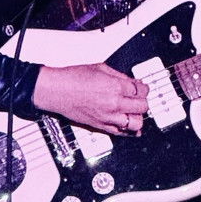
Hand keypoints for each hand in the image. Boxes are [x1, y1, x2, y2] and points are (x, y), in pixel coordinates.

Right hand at [31, 61, 149, 134]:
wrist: (56, 91)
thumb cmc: (73, 78)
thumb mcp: (100, 68)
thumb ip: (120, 76)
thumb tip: (133, 82)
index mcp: (115, 87)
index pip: (141, 91)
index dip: (143, 88)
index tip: (141, 88)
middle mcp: (114, 104)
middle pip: (142, 107)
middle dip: (143, 101)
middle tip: (138, 98)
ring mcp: (108, 117)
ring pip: (136, 123)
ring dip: (137, 116)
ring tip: (133, 111)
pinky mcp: (100, 126)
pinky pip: (121, 133)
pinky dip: (129, 131)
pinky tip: (130, 126)